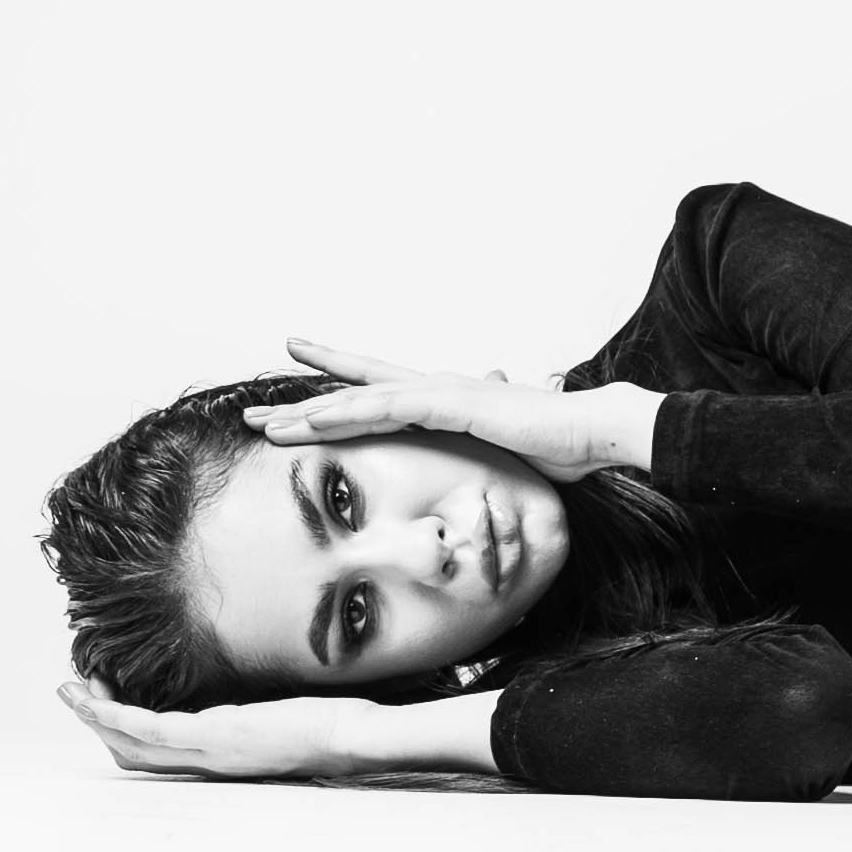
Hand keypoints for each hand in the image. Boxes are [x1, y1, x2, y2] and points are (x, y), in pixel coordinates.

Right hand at [60, 677, 402, 779]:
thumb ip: (258, 717)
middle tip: (72, 693)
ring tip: (68, 690)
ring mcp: (212, 751)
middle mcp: (211, 761)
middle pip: (135, 754)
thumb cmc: (333, 727)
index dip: (124, 733)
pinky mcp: (218, 736)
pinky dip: (117, 715)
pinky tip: (95, 699)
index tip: (105, 702)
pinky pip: (154, 730)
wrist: (357, 740)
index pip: (160, 755)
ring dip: (95, 716)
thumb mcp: (285, 721)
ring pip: (134, 743)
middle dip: (98, 724)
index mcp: (224, 758)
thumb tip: (256, 701)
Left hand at [248, 339, 658, 481]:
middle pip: (355, 390)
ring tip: (264, 424)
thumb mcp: (512, 458)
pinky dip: (346, 412)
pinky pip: (385, 408)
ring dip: (309, 412)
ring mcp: (442, 392)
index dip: (338, 385)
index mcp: (449, 400)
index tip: (298, 382)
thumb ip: (489, 458)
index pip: (382, 388)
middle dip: (302, 403)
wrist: (597, 430)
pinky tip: (312, 419)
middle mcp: (437, 388)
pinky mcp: (450, 403)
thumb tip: (490, 468)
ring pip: (360, 397)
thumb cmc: (565, 447)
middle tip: (255, 412)